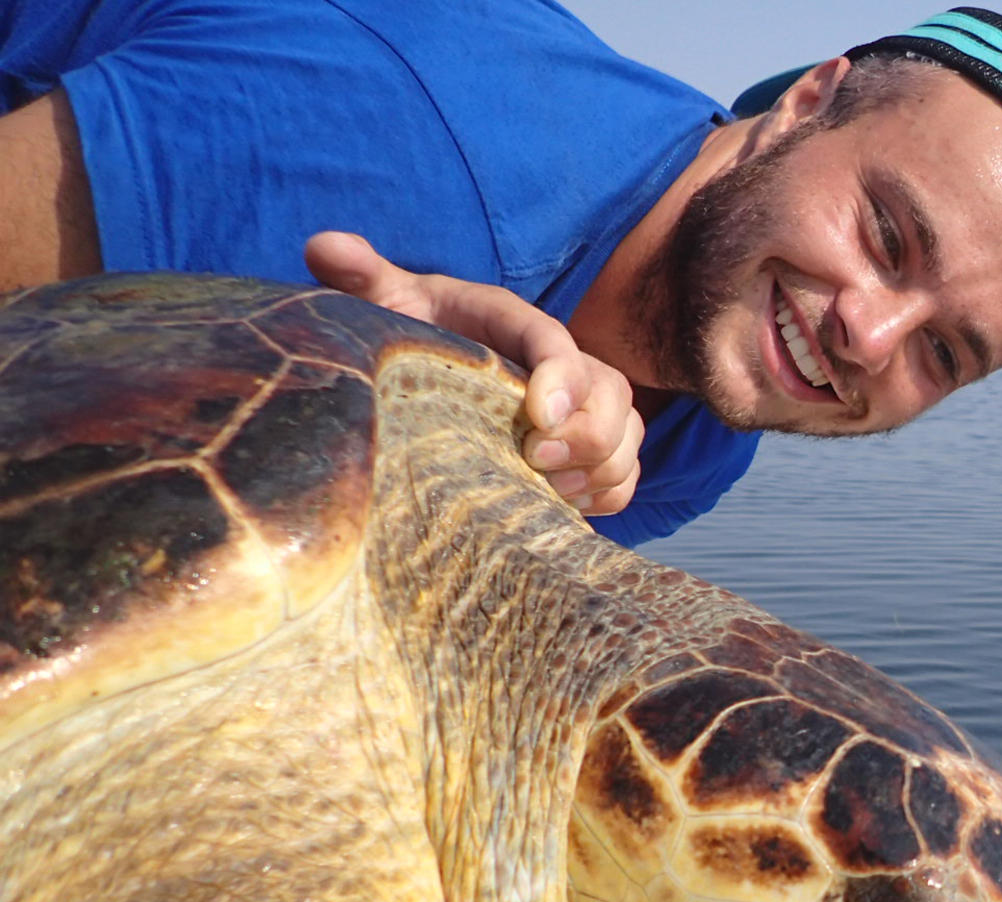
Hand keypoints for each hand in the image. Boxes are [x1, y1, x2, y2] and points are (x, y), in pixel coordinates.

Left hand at [304, 231, 641, 515]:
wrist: (429, 377)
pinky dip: (607, 494)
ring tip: (553, 490)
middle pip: (612, 392)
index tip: (540, 416)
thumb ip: (362, 278)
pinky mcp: (590, 450)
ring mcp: (583, 410)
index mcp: (513, 324)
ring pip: (627, 436)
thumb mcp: (388, 306)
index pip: (556, 340)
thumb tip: (324, 246)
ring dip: (601, 468)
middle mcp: (562, 363)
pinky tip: (563, 505)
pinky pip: (625, 475)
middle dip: (589, 433)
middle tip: (536, 462)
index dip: (562, 376)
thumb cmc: (411, 340)